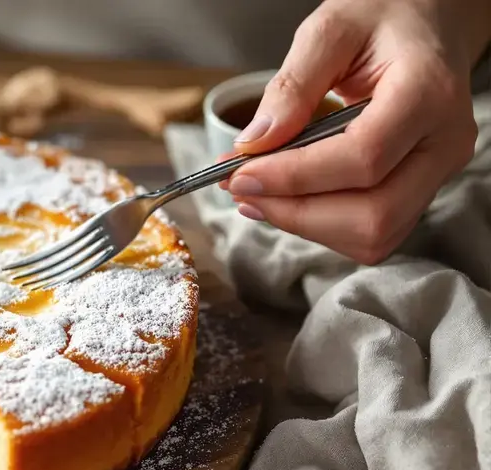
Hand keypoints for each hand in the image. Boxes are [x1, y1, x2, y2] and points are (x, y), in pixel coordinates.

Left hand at [223, 0, 489, 263]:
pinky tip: (286, 200)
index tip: (239, 173)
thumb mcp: (330, 29)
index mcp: (429, 92)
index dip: (294, 177)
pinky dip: (322, 225)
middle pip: (374, 214)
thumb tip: (255, 143)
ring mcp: (438, 171)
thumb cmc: (383, 19)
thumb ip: (292, 85)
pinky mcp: (420, 189)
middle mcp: (444, 142)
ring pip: (375, 234)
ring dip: (306, 225)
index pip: (362, 158)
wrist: (427, 22)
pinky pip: (373, 231)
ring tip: (257, 194)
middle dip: (296, 213)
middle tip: (241, 188)